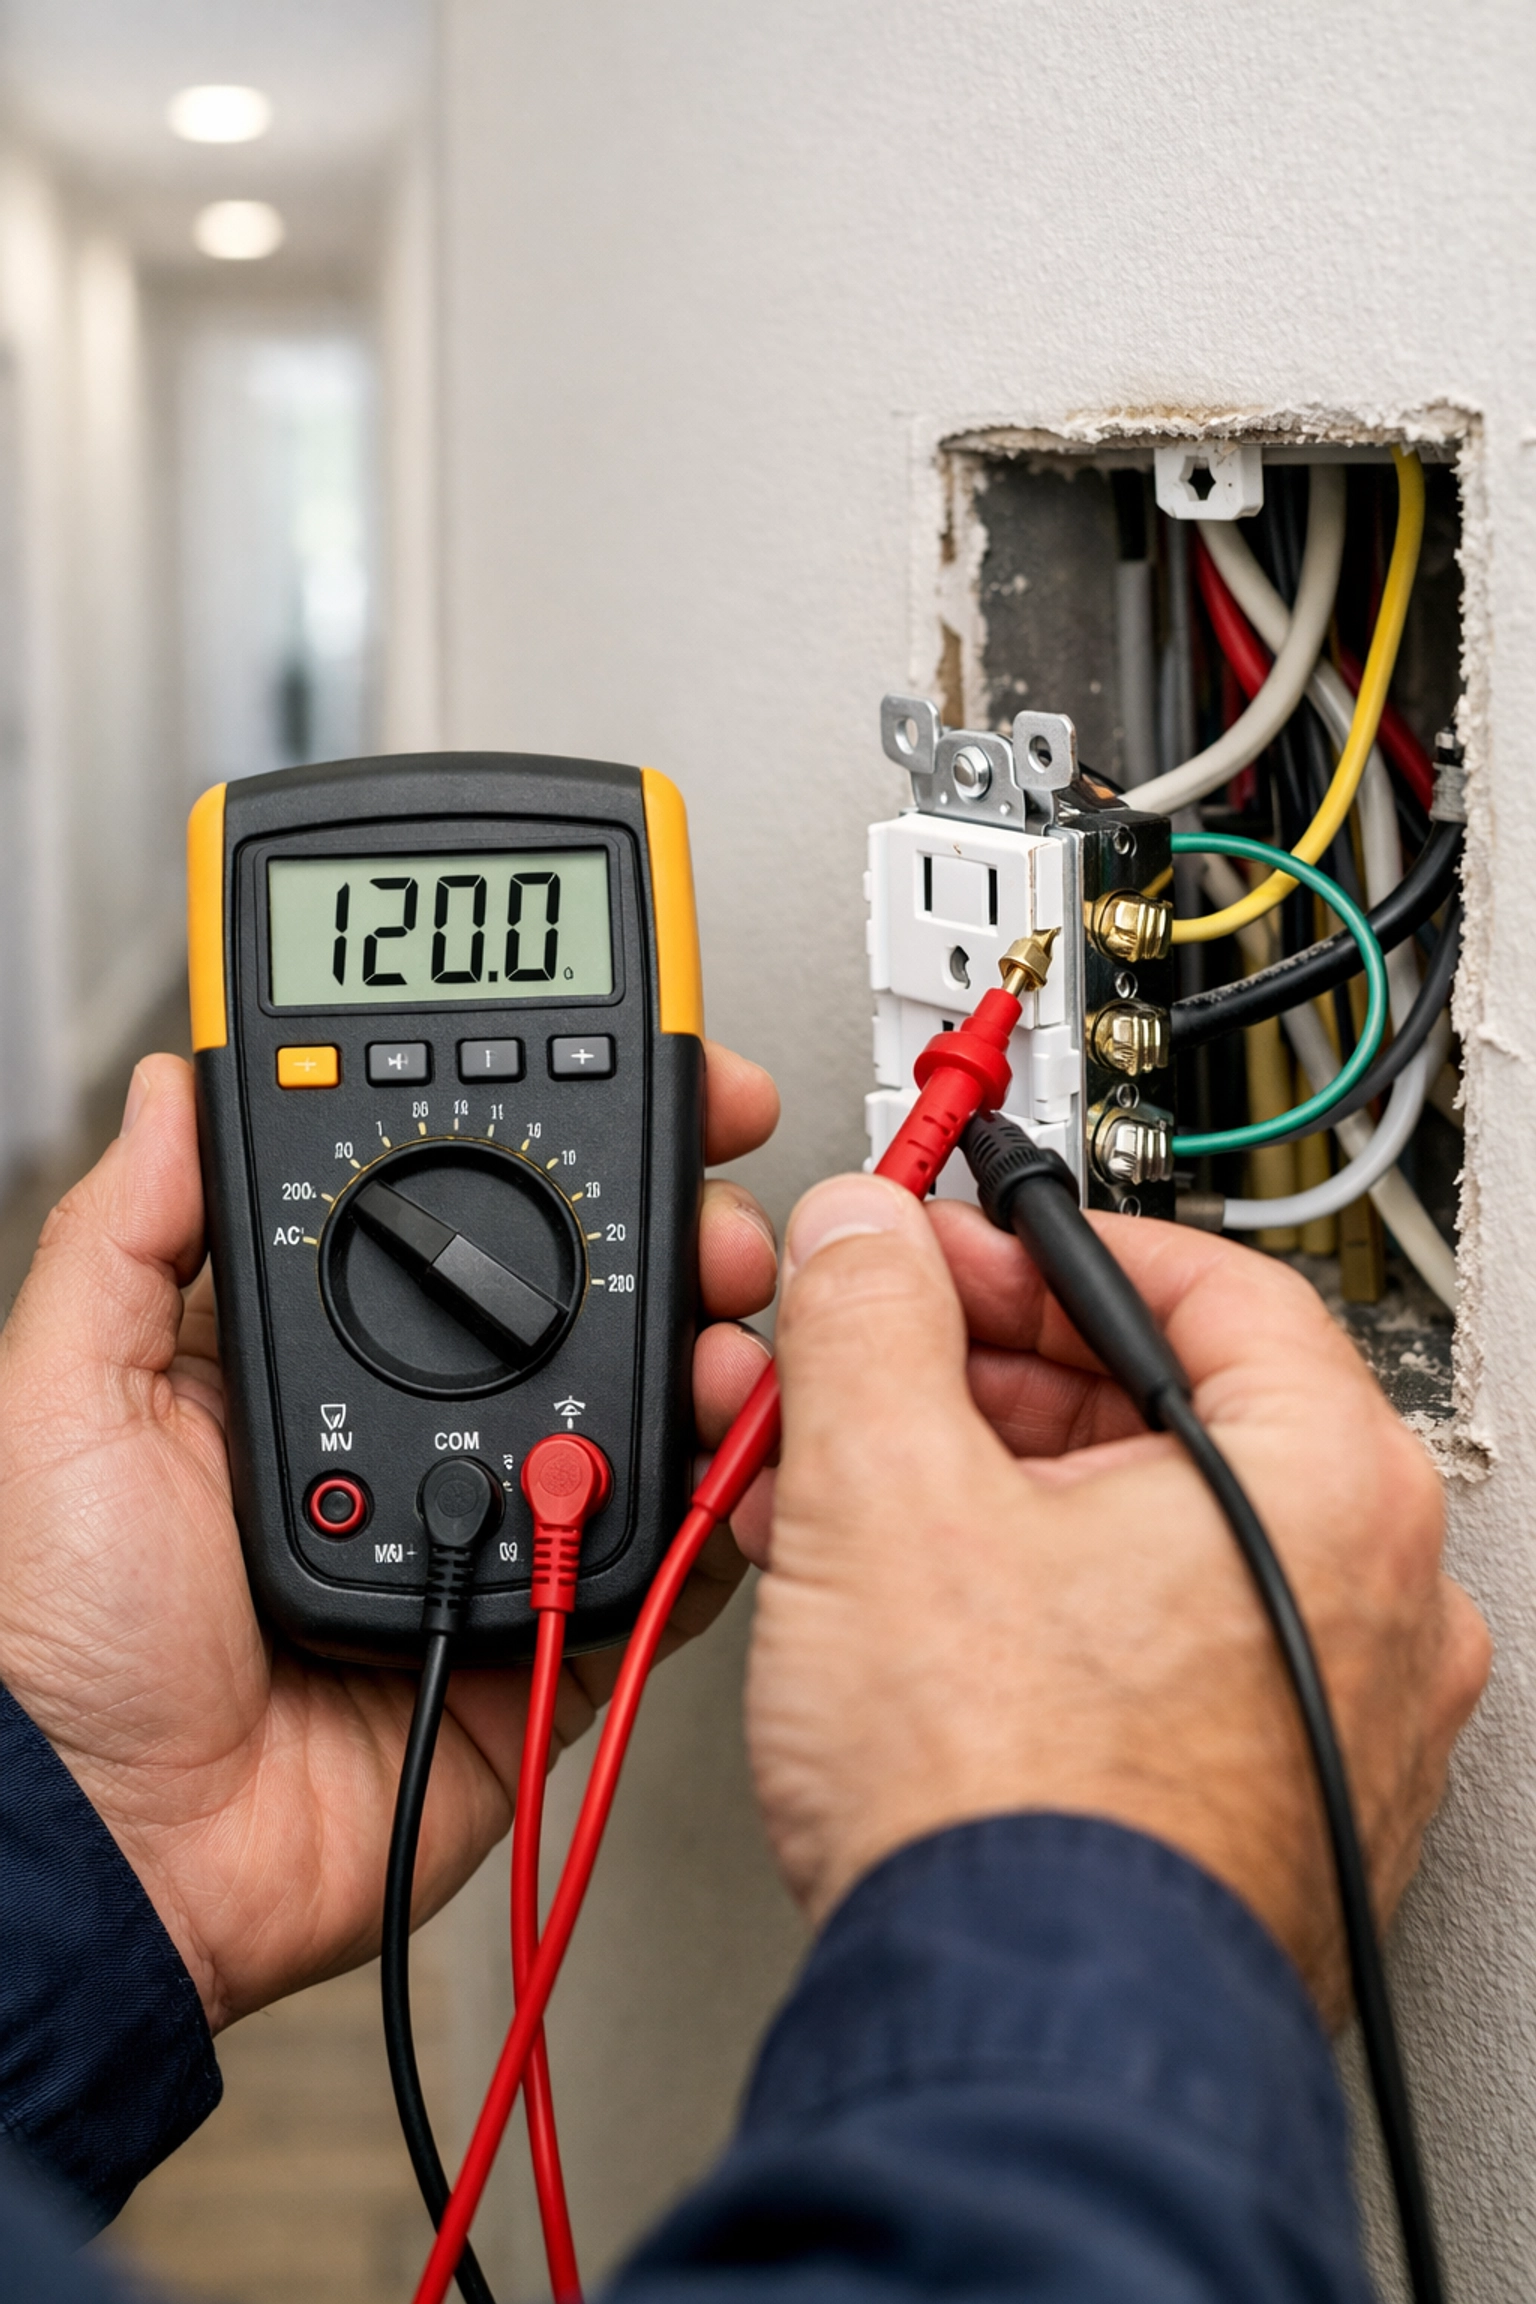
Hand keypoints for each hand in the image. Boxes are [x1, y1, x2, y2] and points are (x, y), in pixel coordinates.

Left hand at [0, 1042, 777, 2031]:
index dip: (550, 1141)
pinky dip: (717, 1505)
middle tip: (716, 1212)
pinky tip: (738, 1447)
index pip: (456, 1210)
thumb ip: (127, 1234)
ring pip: (639, 1415)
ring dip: (711, 1352)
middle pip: (581, 1300)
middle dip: (674, 1236)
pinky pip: (657, 1561)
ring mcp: (492, 1525)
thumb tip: (177, 1082)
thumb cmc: (60, 1635)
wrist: (114, 1849)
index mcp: (322, 1351)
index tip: (634, 1082)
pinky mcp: (544, 1633)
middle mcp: (420, 1424)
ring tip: (729, 1325)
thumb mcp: (65, 1395)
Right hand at [745, 1173, 1489, 2020]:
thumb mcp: (887, 1489)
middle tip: (866, 1376)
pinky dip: (1028, 1605)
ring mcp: (1327, 1716)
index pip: (1195, 1279)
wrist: (1016, 2046)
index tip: (933, 1254)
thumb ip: (871, 1318)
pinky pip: (1146, 1647)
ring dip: (979, 1493)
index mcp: (1328, 1486)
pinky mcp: (1263, 1806)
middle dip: (978, 1381)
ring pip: (1137, 1537)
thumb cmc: (1010, 1809)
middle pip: (1160, 1411)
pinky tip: (907, 1613)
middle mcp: (1369, 1600)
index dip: (1032, 1250)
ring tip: (844, 1498)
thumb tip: (863, 1236)